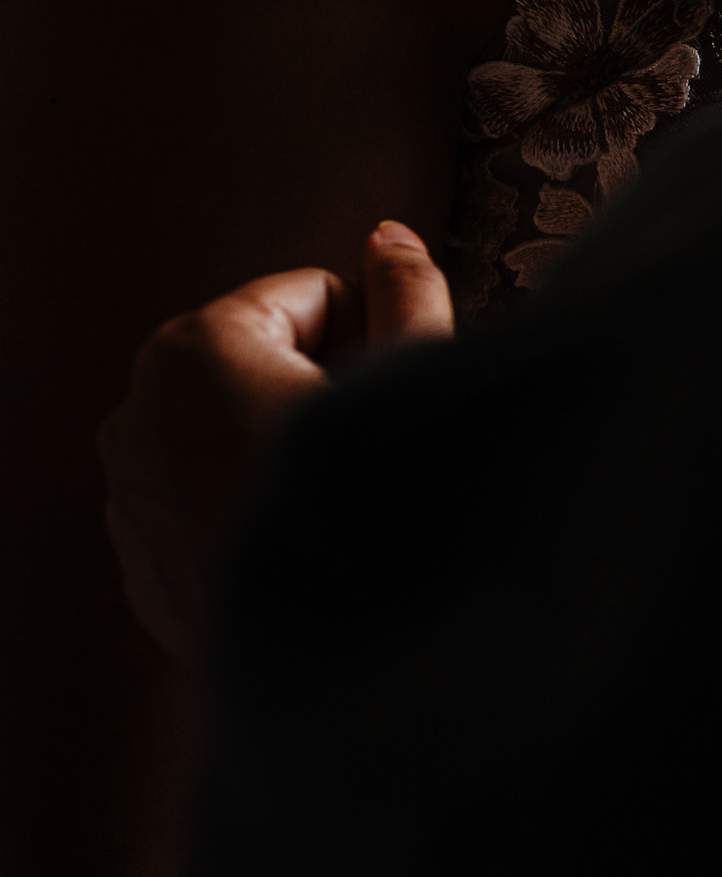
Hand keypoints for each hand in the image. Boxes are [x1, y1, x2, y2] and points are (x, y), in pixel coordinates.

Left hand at [96, 222, 453, 663]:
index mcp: (197, 348)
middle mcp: (139, 412)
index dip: (373, 334)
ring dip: (287, 447)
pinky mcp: (139, 563)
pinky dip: (256, 507)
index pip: (313, 295)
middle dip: (321, 388)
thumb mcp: (414, 375)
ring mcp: (129, 493)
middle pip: (264, 358)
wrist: (343, 661)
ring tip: (344, 501)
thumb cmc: (377, 507)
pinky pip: (210, 500)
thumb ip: (407, 290)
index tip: (394, 392)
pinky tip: (308, 546)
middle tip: (372, 447)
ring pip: (235, 430)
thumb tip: (389, 239)